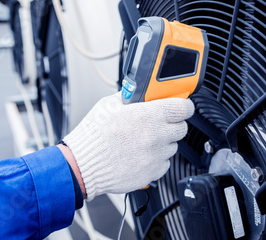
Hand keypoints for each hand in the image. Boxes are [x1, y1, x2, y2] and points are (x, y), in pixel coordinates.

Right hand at [62, 92, 193, 200]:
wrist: (82, 164)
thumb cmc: (93, 136)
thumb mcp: (109, 105)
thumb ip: (130, 96)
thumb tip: (139, 92)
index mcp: (148, 116)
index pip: (183, 108)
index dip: (183, 106)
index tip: (180, 106)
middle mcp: (156, 136)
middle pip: (182, 128)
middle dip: (173, 124)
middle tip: (159, 123)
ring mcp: (155, 156)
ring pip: (173, 146)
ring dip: (163, 142)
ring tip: (143, 140)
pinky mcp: (152, 173)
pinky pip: (164, 163)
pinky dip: (156, 158)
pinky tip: (141, 154)